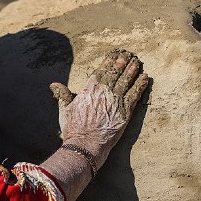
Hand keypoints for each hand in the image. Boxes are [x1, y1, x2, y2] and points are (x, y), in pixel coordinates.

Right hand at [49, 49, 148, 167]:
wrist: (85, 145)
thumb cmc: (73, 129)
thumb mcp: (65, 109)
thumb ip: (63, 94)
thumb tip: (54, 84)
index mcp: (89, 89)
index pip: (101, 71)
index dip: (109, 62)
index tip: (114, 55)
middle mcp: (104, 91)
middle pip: (115, 73)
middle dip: (122, 62)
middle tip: (129, 55)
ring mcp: (116, 100)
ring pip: (126, 80)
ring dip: (133, 70)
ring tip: (137, 62)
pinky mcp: (125, 111)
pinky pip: (135, 94)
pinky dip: (141, 85)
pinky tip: (145, 78)